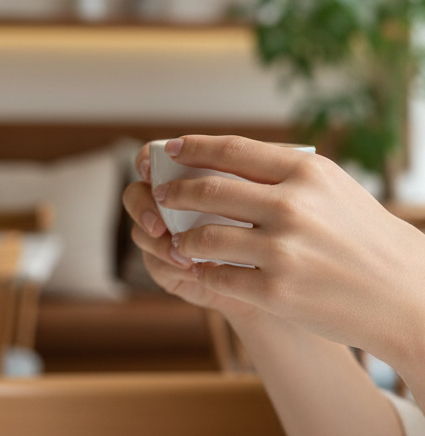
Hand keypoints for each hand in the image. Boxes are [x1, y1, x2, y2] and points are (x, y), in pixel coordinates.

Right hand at [122, 145, 261, 323]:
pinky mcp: (168, 267)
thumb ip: (251, 179)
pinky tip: (193, 268)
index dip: (148, 161)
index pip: (157, 158)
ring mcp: (166, 235)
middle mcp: (172, 202)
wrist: (276, 277)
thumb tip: (243, 160)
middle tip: (159, 223)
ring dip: (158, 242)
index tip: (152, 169)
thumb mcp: (267, 199)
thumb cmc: (275, 229)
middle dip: (144, 205)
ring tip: (184, 254)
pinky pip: (156, 264)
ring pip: (142, 232)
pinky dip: (173, 265)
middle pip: (137, 193)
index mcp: (190, 175)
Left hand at [147, 134, 424, 366]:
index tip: (171, 149)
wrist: (409, 297)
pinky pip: (219, 277)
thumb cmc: (375, 244)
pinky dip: (203, 272)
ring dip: (183, 237)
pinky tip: (201, 270)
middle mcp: (292, 205)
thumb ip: (291, 178)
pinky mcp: (276, 291)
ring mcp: (282, 250)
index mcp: (308, 172)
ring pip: (204, 236)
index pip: (231, 150)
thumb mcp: (340, 193)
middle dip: (175, 192)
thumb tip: (232, 167)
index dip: (192, 148)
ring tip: (180, 240)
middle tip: (161, 196)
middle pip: (208, 189)